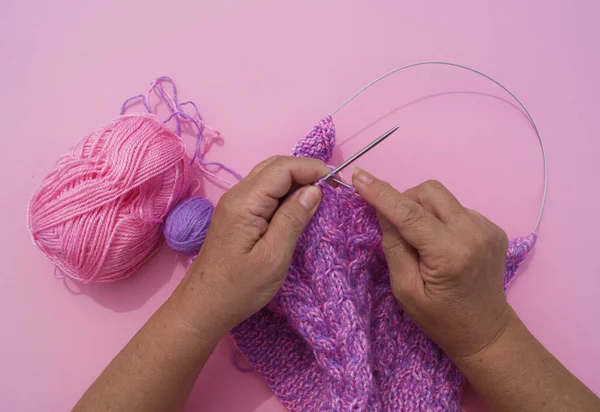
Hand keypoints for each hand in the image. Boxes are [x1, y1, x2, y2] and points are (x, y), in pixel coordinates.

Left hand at [171, 156, 327, 336]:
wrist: (204, 307)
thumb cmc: (239, 288)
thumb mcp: (274, 257)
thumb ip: (294, 219)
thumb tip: (315, 190)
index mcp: (245, 202)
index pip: (282, 168)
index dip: (311, 168)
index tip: (337, 182)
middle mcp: (237, 195)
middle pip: (275, 166)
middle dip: (305, 171)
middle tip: (332, 189)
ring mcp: (234, 204)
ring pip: (269, 176)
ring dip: (295, 180)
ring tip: (319, 197)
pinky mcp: (236, 215)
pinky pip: (264, 191)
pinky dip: (285, 192)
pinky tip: (298, 208)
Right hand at [353, 168, 510, 360]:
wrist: (485, 331)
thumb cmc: (439, 318)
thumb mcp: (405, 289)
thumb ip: (394, 246)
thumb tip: (383, 210)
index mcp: (449, 253)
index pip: (409, 213)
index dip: (381, 193)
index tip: (359, 176)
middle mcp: (473, 233)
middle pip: (429, 191)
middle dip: (406, 200)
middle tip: (397, 227)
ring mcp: (487, 228)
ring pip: (443, 197)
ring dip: (423, 209)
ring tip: (423, 240)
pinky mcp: (493, 227)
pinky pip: (456, 208)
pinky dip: (441, 219)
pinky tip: (443, 244)